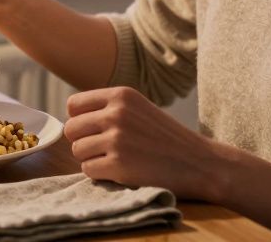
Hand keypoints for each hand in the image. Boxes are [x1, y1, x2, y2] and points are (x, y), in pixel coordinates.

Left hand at [65, 86, 227, 200]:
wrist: (199, 162)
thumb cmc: (167, 138)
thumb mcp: (139, 108)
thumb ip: (109, 107)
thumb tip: (71, 117)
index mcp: (120, 95)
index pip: (74, 105)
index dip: (80, 121)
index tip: (94, 131)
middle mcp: (116, 113)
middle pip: (71, 129)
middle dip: (83, 142)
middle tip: (104, 150)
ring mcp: (116, 139)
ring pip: (77, 151)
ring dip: (91, 159)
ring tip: (116, 160)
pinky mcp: (118, 165)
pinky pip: (88, 170)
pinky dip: (100, 175)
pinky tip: (120, 172)